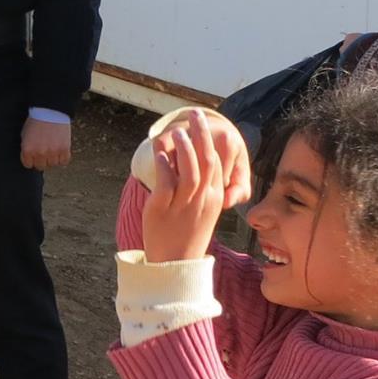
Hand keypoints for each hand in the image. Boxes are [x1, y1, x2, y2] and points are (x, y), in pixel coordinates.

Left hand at [20, 117, 72, 169]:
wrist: (50, 111)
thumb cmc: (35, 122)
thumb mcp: (25, 135)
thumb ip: (26, 148)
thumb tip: (29, 159)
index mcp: (27, 150)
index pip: (28, 165)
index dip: (31, 159)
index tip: (34, 154)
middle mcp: (39, 153)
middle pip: (40, 166)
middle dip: (41, 159)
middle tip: (44, 150)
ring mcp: (52, 152)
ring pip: (52, 164)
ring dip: (52, 158)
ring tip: (52, 147)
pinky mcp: (64, 150)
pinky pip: (63, 161)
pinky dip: (62, 157)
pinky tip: (60, 149)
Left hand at [141, 108, 252, 262]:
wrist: (176, 263)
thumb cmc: (187, 234)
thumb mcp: (203, 210)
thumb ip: (201, 187)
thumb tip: (194, 161)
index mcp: (213, 198)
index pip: (217, 164)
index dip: (212, 142)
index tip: (207, 123)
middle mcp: (202, 199)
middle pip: (207, 161)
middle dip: (202, 135)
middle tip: (195, 115)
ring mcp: (183, 205)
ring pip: (189, 171)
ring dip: (184, 149)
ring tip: (178, 132)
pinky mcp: (162, 209)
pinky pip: (166, 183)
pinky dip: (164, 166)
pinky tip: (159, 153)